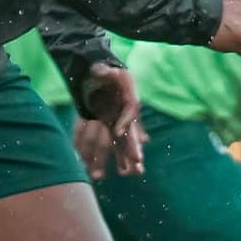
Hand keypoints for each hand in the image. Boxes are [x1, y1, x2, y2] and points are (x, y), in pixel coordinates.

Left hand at [75, 62, 145, 177]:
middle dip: (132, 147)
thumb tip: (103, 71)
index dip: (125, 121)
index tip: (118, 131)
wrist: (104, 79)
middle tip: (138, 162)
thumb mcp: (104, 68)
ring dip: (127, 157)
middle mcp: (126, 113)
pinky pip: (115, 144)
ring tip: (135, 172)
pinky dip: (119, 156)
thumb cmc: (106, 73)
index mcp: (127, 97)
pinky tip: (122, 170)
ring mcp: (120, 122)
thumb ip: (103, 71)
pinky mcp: (112, 128)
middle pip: (131, 131)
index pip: (131, 109)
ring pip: (125, 142)